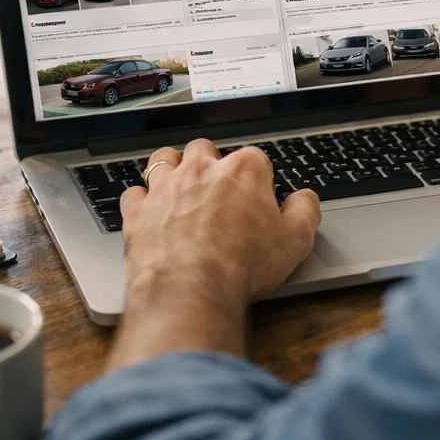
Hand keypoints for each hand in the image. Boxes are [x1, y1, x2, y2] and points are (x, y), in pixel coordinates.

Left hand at [108, 139, 319, 368]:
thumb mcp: (295, 241)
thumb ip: (305, 212)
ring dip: (172, 168)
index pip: (254, 159)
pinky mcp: (138, 210)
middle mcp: (202, 169)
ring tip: (180, 186)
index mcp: (243, 170)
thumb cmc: (243, 265)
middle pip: (205, 150)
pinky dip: (142, 200)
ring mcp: (166, 187)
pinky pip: (135, 193)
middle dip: (211, 165)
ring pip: (165, 159)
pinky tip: (150, 211)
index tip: (259, 200)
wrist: (191, 290)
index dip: (259, 179)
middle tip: (219, 191)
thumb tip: (305, 199)